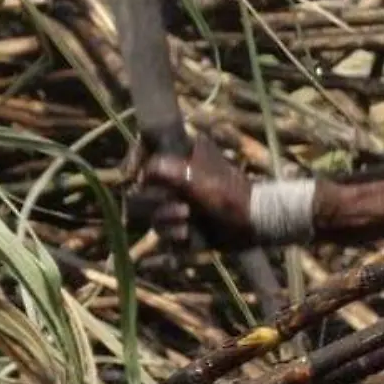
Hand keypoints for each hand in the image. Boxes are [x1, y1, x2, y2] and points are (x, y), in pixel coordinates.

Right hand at [132, 134, 255, 248]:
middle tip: (182, 208)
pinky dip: (175, 236)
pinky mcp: (178, 224)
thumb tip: (142, 172)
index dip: (134, 159)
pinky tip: (190, 236)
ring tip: (188, 222)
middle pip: (140, 188)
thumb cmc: (230, 195)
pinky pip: (162, 232)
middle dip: (158, 202)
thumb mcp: (198, 179)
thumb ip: (167, 171)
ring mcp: (174, 201)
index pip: (146, 146)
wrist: (251, 225)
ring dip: (167, 220)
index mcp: (181, 155)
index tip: (131, 173)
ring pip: (149, 214)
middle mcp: (174, 176)